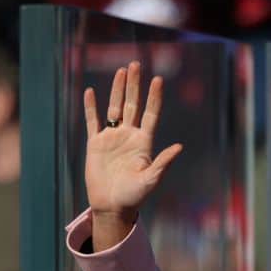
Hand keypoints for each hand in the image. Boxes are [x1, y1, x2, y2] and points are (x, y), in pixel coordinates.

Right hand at [83, 61, 182, 232]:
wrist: (112, 205)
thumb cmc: (134, 196)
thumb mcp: (151, 180)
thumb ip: (163, 163)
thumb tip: (179, 147)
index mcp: (144, 142)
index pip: (151, 114)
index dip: (154, 97)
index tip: (158, 79)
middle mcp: (129, 136)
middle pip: (133, 104)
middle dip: (135, 85)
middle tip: (136, 64)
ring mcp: (112, 138)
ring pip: (115, 108)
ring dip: (117, 89)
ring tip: (121, 71)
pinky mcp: (96, 144)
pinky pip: (93, 121)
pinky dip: (91, 107)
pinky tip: (90, 91)